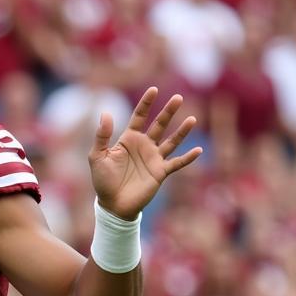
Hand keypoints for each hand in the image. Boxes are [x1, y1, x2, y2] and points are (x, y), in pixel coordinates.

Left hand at [89, 87, 201, 220]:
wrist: (112, 205)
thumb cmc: (103, 181)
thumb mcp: (97, 157)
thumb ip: (101, 136)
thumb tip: (105, 113)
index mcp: (129, 139)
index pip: (139, 117)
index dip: (146, 103)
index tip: (153, 89)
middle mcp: (144, 146)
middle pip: (159, 124)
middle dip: (168, 111)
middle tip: (178, 97)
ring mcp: (154, 158)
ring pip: (171, 141)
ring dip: (182, 131)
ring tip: (192, 119)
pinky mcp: (160, 172)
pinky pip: (177, 163)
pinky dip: (187, 158)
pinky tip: (198, 150)